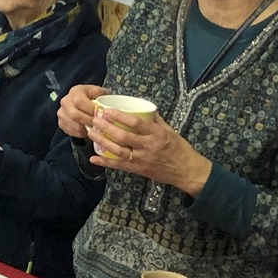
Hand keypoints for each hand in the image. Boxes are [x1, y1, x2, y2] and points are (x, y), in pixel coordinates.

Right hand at [57, 82, 104, 138]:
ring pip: (73, 124)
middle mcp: (65, 101)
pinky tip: (86, 130)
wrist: (78, 101)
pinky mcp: (61, 122)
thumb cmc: (89, 97)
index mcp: (75, 92)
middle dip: (88, 121)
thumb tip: (105, 100)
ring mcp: (61, 113)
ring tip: (93, 128)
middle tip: (97, 123)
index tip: (100, 113)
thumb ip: (101, 93)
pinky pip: (70, 131)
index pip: (80, 101)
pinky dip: (80, 133)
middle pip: (75, 115)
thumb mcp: (96, 91)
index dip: (90, 109)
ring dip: (85, 128)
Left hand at [88, 108, 212, 195]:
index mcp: (157, 134)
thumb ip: (155, 120)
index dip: (120, 116)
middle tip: (94, 120)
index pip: (136, 123)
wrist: (186, 171)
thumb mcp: (169, 130)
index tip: (108, 110)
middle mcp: (148, 146)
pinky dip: (105, 162)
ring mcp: (142, 159)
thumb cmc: (179, 148)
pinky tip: (94, 158)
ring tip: (91, 134)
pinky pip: (119, 166)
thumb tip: (143, 107)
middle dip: (106, 128)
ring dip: (103, 142)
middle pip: (123, 137)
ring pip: (118, 151)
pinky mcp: (138, 170)